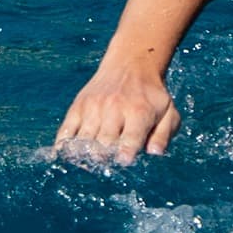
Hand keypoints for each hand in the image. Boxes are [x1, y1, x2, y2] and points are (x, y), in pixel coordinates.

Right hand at [53, 61, 180, 164]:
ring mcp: (93, 107)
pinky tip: (66, 156)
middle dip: (104, 158)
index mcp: (139, 112)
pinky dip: (63, 146)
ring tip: (87, 165)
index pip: (131, 138)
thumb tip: (155, 153)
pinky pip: (65, 131)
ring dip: (84, 155)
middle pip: (104, 141)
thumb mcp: (168, 112)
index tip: (123, 161)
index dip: (126, 153)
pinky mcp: (78, 107)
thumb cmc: (152, 96)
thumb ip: (163, 135)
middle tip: (105, 166)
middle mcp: (114, 109)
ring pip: (84, 139)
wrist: (131, 66)